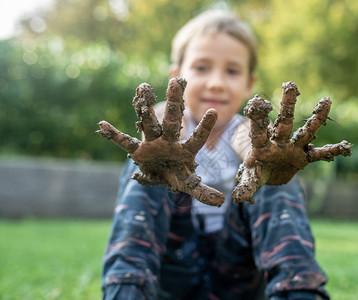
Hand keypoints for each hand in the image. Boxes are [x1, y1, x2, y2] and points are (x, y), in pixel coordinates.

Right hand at [96, 77, 224, 206]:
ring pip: (150, 122)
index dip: (205, 127)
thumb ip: (203, 191)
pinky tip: (102, 125)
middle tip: (175, 81)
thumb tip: (221, 201)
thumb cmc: (178, 175)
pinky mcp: (139, 150)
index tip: (213, 112)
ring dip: (145, 107)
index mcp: (185, 149)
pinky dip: (114, 135)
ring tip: (142, 87)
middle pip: (172, 120)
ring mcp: (153, 143)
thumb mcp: (189, 184)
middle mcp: (169, 141)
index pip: (197, 138)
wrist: (161, 174)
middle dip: (173, 103)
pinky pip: (125, 142)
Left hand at [232, 81, 351, 203]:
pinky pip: (319, 154)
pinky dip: (331, 152)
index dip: (258, 118)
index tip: (255, 102)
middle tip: (290, 84)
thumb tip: (239, 198)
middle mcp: (279, 142)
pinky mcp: (303, 157)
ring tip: (326, 100)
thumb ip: (246, 186)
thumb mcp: (250, 178)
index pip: (259, 130)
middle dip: (287, 105)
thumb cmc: (256, 171)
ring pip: (305, 131)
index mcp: (262, 146)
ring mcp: (293, 148)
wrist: (267, 173)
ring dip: (316, 118)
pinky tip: (346, 147)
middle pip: (284, 122)